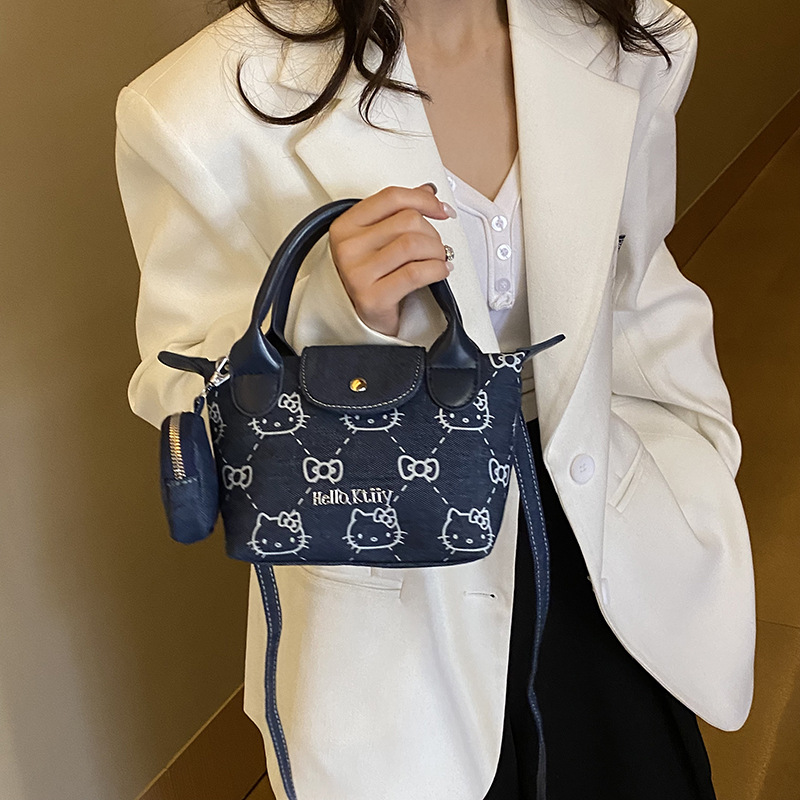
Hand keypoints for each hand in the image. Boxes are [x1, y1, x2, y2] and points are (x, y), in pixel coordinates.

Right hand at [328, 183, 455, 336]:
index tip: (442, 210)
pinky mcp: (372, 297)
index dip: (423, 200)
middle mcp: (348, 248)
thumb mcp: (378, 240)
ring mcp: (357, 273)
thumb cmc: (371, 277)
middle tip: (437, 248)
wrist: (361, 319)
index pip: (391, 198)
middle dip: (432, 233)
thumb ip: (398, 213)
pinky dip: (436, 270)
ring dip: (437, 252)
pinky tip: (440, 271)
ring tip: (438, 260)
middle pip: (407, 221)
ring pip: (413, 244)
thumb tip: (428, 192)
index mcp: (346, 226)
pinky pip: (415, 273)